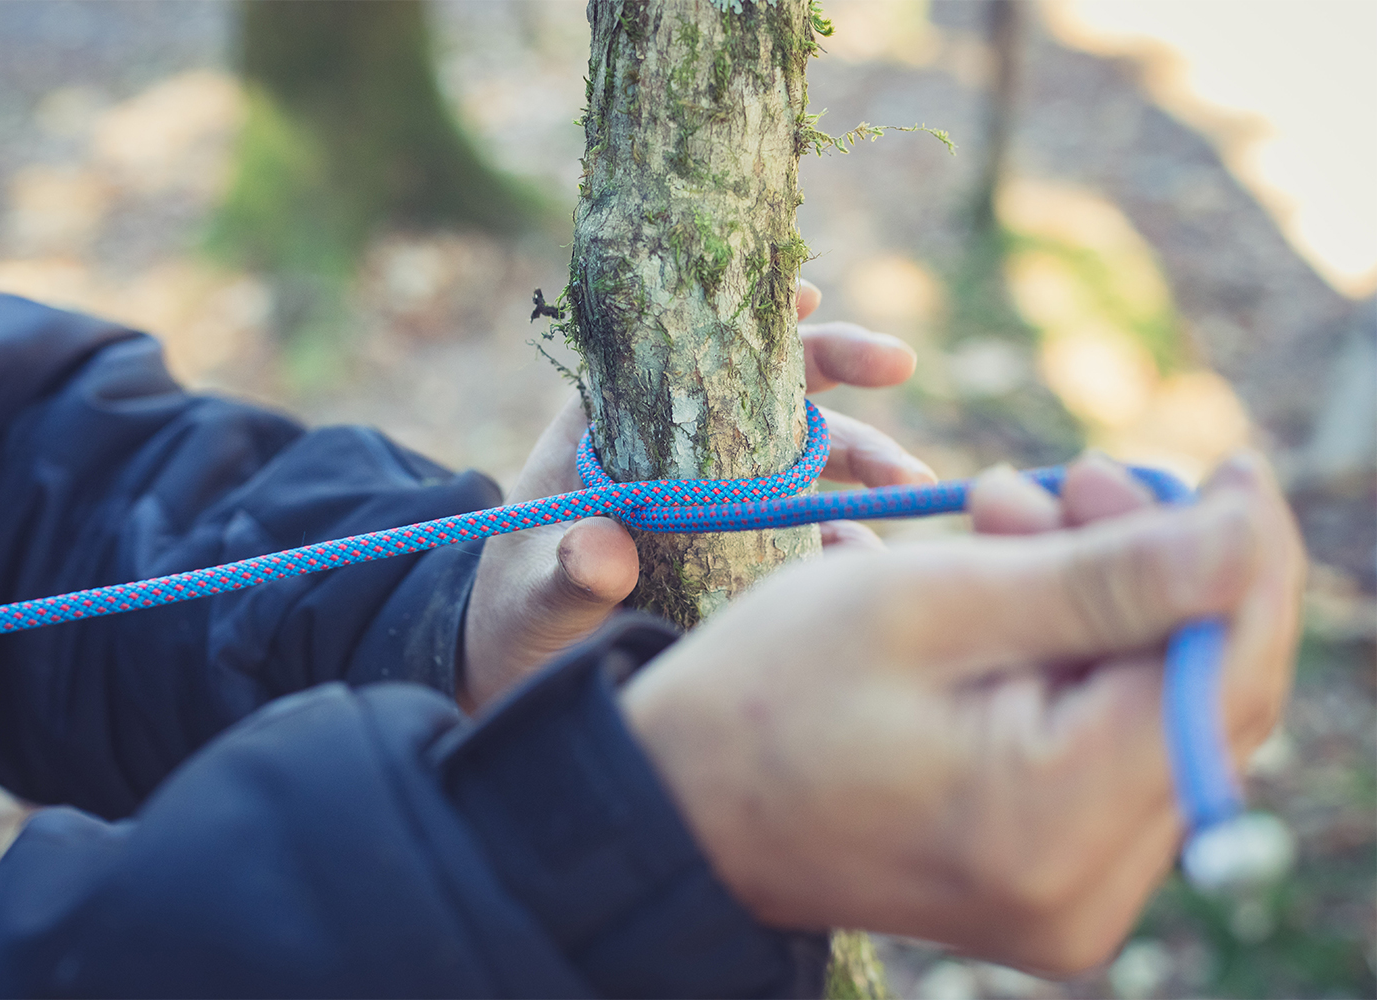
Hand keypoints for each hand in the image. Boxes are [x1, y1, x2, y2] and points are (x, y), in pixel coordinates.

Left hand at [458, 282, 932, 712]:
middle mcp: (673, 448)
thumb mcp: (529, 597)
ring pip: (800, 455)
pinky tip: (866, 559)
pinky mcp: (740, 550)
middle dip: (838, 367)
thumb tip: (600, 550)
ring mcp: (714, 498)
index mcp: (612, 426)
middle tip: (898, 362)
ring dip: (864, 460)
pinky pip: (803, 533)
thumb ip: (563, 574)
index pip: (678, 346)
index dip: (740, 315)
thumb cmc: (510, 617)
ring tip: (914, 487)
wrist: (523, 675)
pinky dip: (842, 539)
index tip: (800, 295)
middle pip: (763, 386)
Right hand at [620, 451, 1302, 974]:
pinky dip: (1076, 657)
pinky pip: (1107, 751)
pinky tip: (1008, 589)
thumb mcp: (927, 604)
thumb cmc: (768, 692)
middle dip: (1158, 570)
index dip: (1242, 558)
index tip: (1229, 464)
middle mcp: (1085, 890)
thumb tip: (1243, 528)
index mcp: (1052, 822)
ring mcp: (1069, 897)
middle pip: (1202, 700)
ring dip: (1108, 604)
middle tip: (1071, 478)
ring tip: (1005, 516)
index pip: (1220, 675)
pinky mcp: (1047, 879)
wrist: (676, 799)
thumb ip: (1102, 574)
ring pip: (1155, 717)